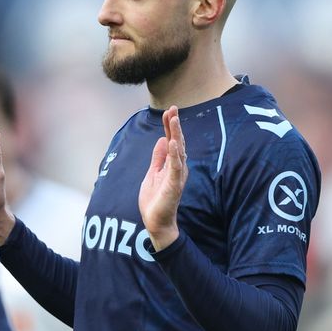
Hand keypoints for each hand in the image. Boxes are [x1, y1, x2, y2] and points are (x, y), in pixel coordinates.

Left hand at [139, 106, 185, 250]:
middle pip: (177, 142)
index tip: (168, 111)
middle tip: (173, 109)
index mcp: (172, 165)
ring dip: (176, 135)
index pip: (172, 141)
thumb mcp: (153, 173)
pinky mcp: (174, 185)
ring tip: (174, 119)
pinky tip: (172, 142)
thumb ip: (158, 157)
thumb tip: (163, 139)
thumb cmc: (155, 200)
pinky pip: (175, 167)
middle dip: (174, 125)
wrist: (155, 222)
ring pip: (178, 151)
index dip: (170, 126)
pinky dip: (174, 154)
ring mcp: (177, 176)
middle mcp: (178, 168)